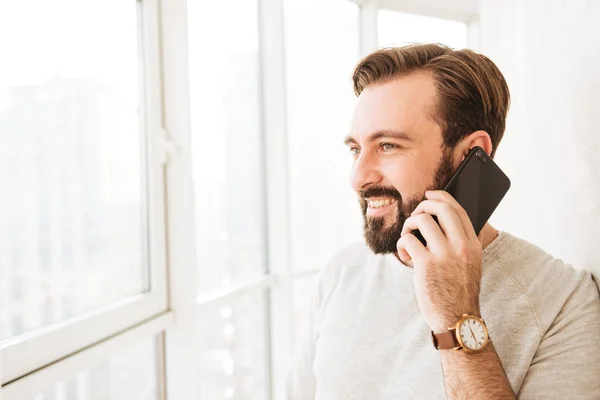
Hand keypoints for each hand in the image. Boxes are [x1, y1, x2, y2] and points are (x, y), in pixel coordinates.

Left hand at [396, 190, 482, 331]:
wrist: (457, 320)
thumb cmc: (459, 292)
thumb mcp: (472, 264)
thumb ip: (465, 242)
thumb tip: (450, 221)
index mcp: (472, 244)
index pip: (458, 209)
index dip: (441, 197)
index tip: (429, 195)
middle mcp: (461, 246)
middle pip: (440, 208)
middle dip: (423, 205)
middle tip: (415, 215)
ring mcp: (444, 254)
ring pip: (422, 220)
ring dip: (409, 225)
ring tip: (408, 237)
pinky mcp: (426, 264)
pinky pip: (408, 239)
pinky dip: (402, 243)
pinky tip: (405, 254)